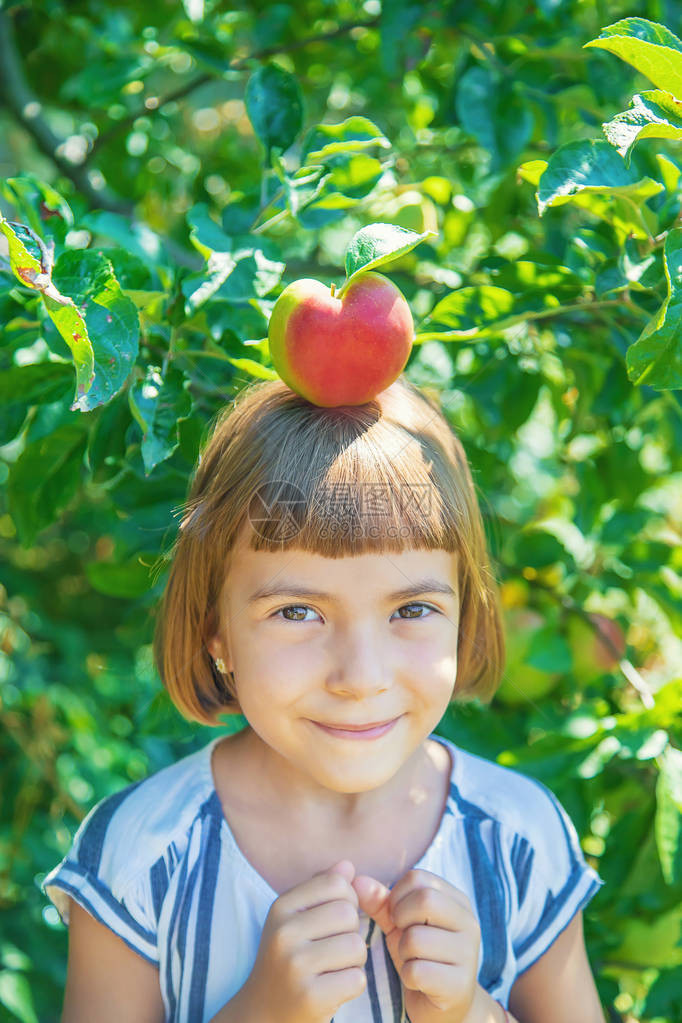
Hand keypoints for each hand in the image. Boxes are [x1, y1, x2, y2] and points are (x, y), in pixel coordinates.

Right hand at [241, 860, 366, 1022]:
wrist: (262, 1013)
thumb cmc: (287, 959)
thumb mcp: (294, 918)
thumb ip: (321, 888)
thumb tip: (348, 865)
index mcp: (281, 907)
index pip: (337, 884)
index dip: (346, 901)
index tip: (332, 921)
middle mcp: (284, 933)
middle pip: (349, 914)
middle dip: (351, 932)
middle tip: (332, 949)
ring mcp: (296, 966)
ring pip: (357, 947)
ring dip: (354, 961)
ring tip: (331, 969)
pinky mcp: (311, 998)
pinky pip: (357, 979)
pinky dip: (352, 985)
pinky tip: (332, 988)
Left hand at [352, 868, 482, 1022]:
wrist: (442, 1005)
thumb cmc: (421, 956)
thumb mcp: (400, 924)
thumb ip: (381, 901)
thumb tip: (357, 880)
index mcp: (457, 901)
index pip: (418, 877)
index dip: (396, 896)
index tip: (396, 915)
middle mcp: (469, 923)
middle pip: (424, 900)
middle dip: (400, 919)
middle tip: (403, 936)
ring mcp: (468, 954)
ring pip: (416, 938)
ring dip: (403, 952)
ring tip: (412, 959)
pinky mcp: (459, 985)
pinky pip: (417, 971)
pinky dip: (408, 976)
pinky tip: (417, 980)